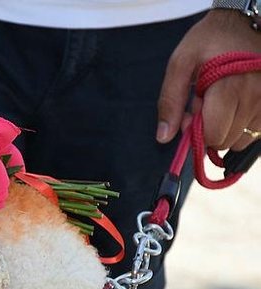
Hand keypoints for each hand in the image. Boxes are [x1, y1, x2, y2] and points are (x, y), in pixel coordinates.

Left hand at [157, 10, 260, 150]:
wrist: (239, 23)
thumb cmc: (208, 41)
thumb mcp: (180, 64)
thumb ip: (170, 102)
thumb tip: (164, 137)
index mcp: (230, 87)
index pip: (214, 134)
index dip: (197, 130)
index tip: (192, 110)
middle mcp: (255, 96)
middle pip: (226, 139)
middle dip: (210, 128)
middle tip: (205, 102)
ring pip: (241, 139)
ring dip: (227, 128)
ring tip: (221, 101)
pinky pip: (255, 131)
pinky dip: (241, 125)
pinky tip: (235, 105)